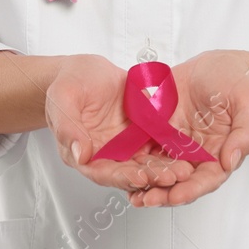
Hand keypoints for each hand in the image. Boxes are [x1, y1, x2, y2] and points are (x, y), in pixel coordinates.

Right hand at [44, 54, 196, 194]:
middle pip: (130, 171)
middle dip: (151, 176)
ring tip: (184, 169)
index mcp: (84, 153)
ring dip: (165, 168)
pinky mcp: (141, 132)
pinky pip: (157, 143)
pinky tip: (185, 151)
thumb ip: (67, 127)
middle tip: (172, 177)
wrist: (85, 70)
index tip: (140, 177)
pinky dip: (170, 149)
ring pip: (147, 161)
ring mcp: (125, 144)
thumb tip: (79, 154)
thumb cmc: (69, 83)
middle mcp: (107, 154)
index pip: (104, 173)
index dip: (122, 177)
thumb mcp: (63, 99)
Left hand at [127, 50, 248, 207]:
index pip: (206, 179)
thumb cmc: (236, 82)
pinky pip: (145, 148)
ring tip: (132, 194)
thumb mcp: (248, 102)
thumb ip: (245, 132)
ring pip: (159, 169)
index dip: (192, 190)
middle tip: (147, 200)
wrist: (216, 65)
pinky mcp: (158, 130)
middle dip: (163, 193)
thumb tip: (232, 159)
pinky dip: (134, 161)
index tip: (177, 196)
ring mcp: (175, 143)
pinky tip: (121, 169)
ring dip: (145, 184)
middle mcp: (196, 154)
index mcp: (220, 153)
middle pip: (179, 181)